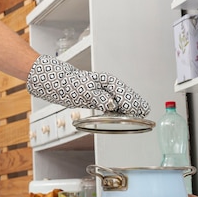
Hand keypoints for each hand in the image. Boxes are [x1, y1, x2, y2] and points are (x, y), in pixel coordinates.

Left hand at [26, 55, 149, 116]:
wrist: (54, 81)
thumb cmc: (67, 84)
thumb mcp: (83, 91)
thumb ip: (98, 97)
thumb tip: (111, 104)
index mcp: (107, 82)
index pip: (126, 94)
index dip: (133, 103)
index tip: (141, 111)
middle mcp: (107, 86)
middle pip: (127, 96)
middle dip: (135, 105)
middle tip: (144, 113)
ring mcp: (103, 91)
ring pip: (121, 100)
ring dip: (128, 108)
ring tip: (138, 115)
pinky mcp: (97, 97)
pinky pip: (113, 103)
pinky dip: (118, 109)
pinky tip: (120, 115)